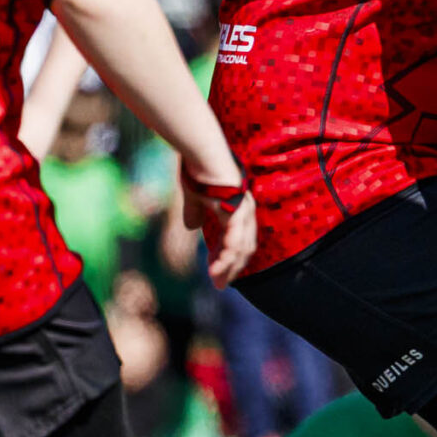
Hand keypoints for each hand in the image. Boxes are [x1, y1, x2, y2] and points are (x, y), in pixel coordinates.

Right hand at [181, 168, 258, 285]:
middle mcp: (246, 210)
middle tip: (220, 285)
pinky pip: (234, 243)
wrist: (200, 151)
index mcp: (238, 207)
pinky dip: (226, 259)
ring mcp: (244, 211)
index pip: (238, 239)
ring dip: (229, 268)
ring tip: (218, 282)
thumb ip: (195, 212)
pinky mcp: (237, 211)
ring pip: (241, 249)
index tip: (216, 272)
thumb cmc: (197, 168)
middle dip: (232, 268)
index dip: (228, 258)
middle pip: (244, 248)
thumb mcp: (194, 197)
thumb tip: (191, 227)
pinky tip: (218, 271)